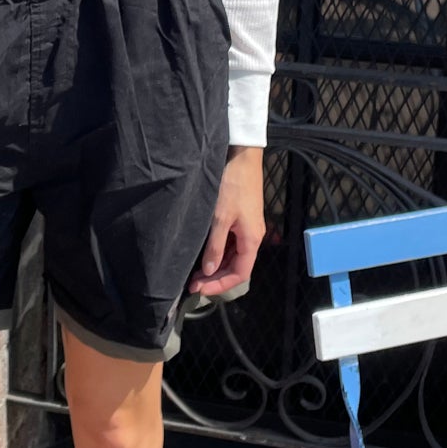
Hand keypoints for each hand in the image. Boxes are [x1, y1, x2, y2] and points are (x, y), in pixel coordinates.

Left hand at [188, 144, 264, 296]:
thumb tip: (209, 271)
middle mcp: (253, 236)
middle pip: (237, 267)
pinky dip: (219, 252)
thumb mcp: (219, 218)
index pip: (240, 274)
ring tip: (196, 272)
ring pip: (234, 256)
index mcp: (251, 240)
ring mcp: (248, 227)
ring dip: (216, 266)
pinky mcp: (242, 218)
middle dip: (216, 278)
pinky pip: (232, 243)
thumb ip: (215, 247)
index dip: (220, 286)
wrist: (241, 157)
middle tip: (193, 284)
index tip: (200, 290)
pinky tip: (205, 253)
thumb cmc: (232, 185)